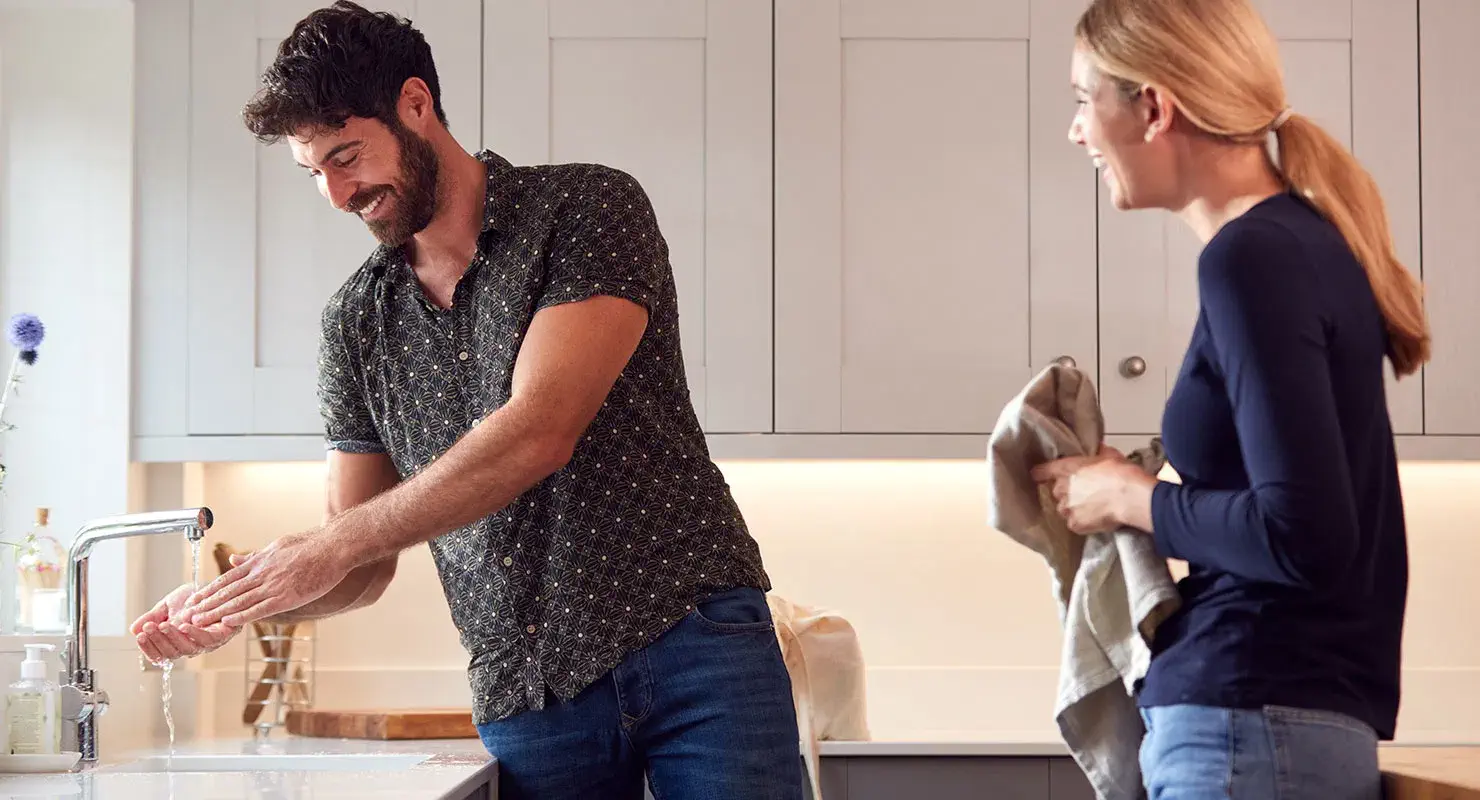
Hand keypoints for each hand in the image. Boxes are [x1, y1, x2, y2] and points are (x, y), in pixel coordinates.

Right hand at [130, 583, 240, 663]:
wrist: (215, 585)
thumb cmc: (193, 599)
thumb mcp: (168, 606)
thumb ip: (152, 617)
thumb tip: (134, 630)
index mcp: (177, 642)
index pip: (160, 653)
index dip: (149, 647)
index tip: (139, 636)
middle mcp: (191, 645)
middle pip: (172, 653)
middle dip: (158, 641)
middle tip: (148, 628)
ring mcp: (207, 643)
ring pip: (188, 648)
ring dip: (173, 637)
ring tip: (163, 626)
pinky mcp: (222, 635)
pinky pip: (207, 639)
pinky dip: (194, 633)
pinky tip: (183, 625)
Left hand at [181, 529, 351, 628]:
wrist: (333, 547)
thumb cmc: (311, 546)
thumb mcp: (277, 546)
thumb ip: (255, 556)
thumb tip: (234, 560)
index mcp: (259, 562)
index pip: (227, 579)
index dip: (208, 591)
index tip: (194, 600)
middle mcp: (261, 574)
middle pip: (227, 592)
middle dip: (205, 605)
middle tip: (186, 615)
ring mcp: (272, 586)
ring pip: (238, 602)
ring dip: (215, 613)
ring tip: (198, 622)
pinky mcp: (286, 597)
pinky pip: (259, 609)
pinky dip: (241, 616)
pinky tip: (227, 623)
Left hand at [1031, 445, 1154, 534]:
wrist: (1130, 496)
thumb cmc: (1122, 474)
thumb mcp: (1110, 455)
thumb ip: (1099, 453)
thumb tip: (1099, 449)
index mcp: (1068, 468)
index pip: (1044, 470)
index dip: (1041, 473)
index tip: (1036, 475)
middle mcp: (1063, 488)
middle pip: (1057, 491)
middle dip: (1068, 492)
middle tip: (1086, 493)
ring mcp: (1067, 507)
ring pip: (1064, 509)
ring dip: (1074, 508)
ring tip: (1092, 508)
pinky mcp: (1075, 524)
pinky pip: (1074, 524)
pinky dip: (1082, 523)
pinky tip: (1096, 519)